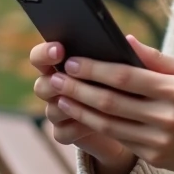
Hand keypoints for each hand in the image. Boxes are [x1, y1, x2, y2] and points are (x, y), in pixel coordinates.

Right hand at [29, 41, 134, 171]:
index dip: (45, 52)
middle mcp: (56, 87)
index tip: (60, 49)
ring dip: (69, 106)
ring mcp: (59, 112)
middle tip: (66, 78)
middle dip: (53, 83)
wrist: (131, 122)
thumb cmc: (130, 86)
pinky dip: (78, 127)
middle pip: (40, 86)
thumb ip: (131, 53)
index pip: (41, 56)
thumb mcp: (133, 68)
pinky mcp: (66, 133)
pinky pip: (62, 132)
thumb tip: (128, 40)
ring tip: (88, 102)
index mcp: (63, 64)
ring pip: (51, 110)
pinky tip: (94, 124)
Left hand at [46, 35, 173, 173]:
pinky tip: (80, 115)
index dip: (95, 69)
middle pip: (110, 101)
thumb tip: (124, 40)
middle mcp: (165, 116)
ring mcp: (158, 140)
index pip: (125, 77)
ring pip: (108, 124)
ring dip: (80, 110)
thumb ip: (156, 57)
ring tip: (60, 97)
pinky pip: (117, 139)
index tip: (72, 62)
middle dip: (78, 88)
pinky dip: (94, 127)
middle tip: (55, 78)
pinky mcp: (152, 157)